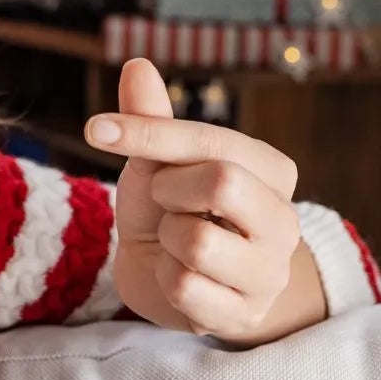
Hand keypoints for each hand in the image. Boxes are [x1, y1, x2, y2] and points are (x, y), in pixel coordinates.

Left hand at [86, 58, 320, 346]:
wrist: (167, 278)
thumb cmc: (169, 209)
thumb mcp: (156, 161)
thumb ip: (152, 118)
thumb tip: (137, 64)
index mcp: (273, 171)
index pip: (213, 142)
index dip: (148, 132)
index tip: (96, 128)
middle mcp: (284, 221)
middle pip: (222, 183)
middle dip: (169, 189)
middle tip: (163, 198)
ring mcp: (269, 273)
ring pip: (198, 242)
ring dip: (166, 240)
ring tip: (175, 241)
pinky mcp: (243, 314)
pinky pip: (185, 288)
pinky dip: (165, 279)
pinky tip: (177, 276)